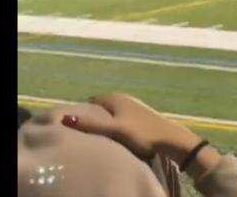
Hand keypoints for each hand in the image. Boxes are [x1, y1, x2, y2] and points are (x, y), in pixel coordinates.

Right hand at [61, 93, 199, 160]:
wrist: (170, 139)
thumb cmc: (141, 133)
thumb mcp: (113, 129)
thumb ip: (91, 124)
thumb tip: (66, 118)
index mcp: (115, 97)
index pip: (92, 100)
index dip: (83, 110)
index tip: (76, 124)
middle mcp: (124, 97)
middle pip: (102, 106)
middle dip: (94, 115)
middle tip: (85, 131)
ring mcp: (134, 106)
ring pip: (113, 112)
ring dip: (105, 121)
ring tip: (99, 135)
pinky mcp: (141, 116)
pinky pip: (122, 118)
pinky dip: (116, 124)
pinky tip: (116, 135)